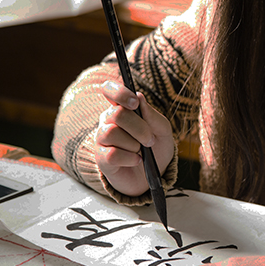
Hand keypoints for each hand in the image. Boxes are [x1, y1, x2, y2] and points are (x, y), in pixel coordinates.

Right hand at [95, 80, 173, 195]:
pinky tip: (136, 160)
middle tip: (149, 139)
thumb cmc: (155, 148)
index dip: (119, 92)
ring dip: (133, 144)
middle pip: (116, 114)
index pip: (109, 89)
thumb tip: (140, 97)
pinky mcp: (101, 159)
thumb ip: (152, 115)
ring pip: (111, 133)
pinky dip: (129, 158)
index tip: (134, 103)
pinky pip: (111, 154)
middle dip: (139, 128)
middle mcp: (108, 121)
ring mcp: (102, 140)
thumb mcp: (162, 130)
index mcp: (121, 108)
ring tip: (141, 151)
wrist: (152, 176)